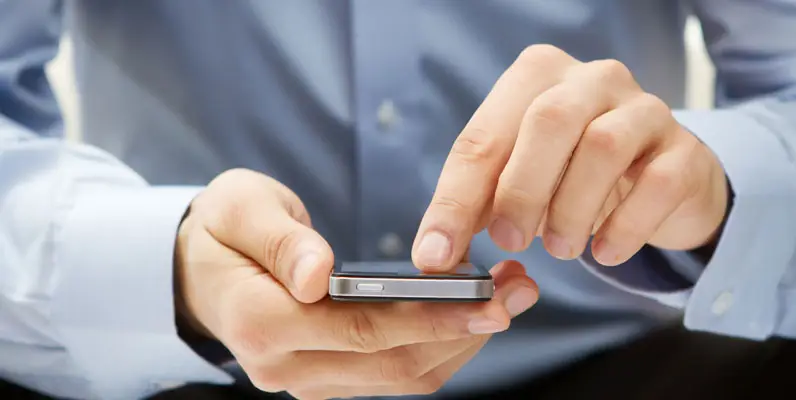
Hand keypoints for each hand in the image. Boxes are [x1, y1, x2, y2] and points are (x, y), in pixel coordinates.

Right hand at [174, 169, 538, 398]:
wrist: (199, 268)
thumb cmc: (221, 229)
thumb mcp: (239, 209)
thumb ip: (279, 240)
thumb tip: (318, 275)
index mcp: (261, 323)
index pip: (359, 331)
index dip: (428, 319)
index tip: (485, 300)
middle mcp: (284, 367)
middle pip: (392, 364)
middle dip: (463, 331)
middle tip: (519, 289)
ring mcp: (307, 379)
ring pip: (401, 377)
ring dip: (461, 342)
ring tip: (509, 295)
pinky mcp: (327, 376)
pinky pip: (392, 373)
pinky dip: (438, 345)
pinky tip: (469, 311)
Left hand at [413, 45, 728, 268]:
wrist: (656, 182)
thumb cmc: (572, 177)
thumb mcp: (516, 183)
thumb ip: (477, 209)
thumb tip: (434, 256)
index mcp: (535, 78)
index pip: (484, 136)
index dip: (456, 199)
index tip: (437, 253)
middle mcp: (590, 79)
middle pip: (548, 122)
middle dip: (520, 191)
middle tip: (509, 242)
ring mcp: (644, 108)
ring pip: (604, 145)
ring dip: (572, 208)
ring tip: (560, 249)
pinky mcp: (684, 148)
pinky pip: (657, 181)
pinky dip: (626, 225)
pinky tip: (606, 251)